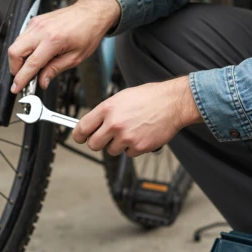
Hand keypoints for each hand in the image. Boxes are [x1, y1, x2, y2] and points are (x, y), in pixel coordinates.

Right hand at [8, 0, 120, 92]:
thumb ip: (55, 70)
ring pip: (15, 44)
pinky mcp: (35, 21)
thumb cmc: (88, 32)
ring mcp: (36, 23)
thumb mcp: (75, 58)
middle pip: (14, 52)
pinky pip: (22, 37)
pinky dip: (23, 48)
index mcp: (53, 40)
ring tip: (31, 67)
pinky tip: (35, 55)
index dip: (22, 78)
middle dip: (14, 68)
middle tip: (23, 78)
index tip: (17, 87)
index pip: (31, 64)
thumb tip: (42, 81)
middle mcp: (41, 30)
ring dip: (19, 59)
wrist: (91, 13)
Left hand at [73, 77, 202, 156]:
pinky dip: (133, 148)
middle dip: (98, 142)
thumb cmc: (149, 97)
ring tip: (130, 131)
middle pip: (93, 144)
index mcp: (107, 109)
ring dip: (118, 145)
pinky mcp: (139, 147)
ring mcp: (126, 137)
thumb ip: (106, 111)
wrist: (173, 103)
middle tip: (106, 138)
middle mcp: (114, 124)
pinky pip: (128, 153)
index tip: (79, 138)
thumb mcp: (122, 97)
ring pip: (111, 150)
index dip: (78, 136)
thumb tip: (94, 123)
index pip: (82, 128)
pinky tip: (141, 135)